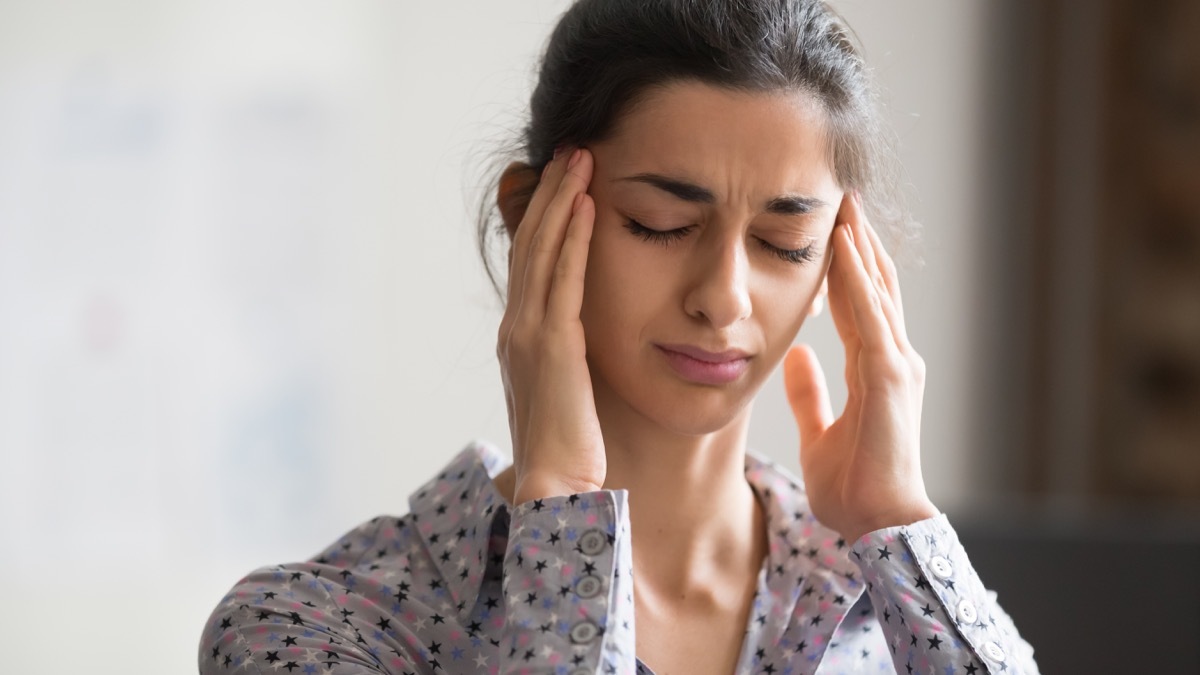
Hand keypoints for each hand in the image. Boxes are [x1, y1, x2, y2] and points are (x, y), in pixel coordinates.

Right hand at [496, 146, 606, 504]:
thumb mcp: (568, 390)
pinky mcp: (552, 345)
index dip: (545, 218)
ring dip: (561, 200)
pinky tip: (586, 204)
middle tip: (571, 151)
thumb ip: (572, 357)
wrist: (556, 488)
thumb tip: (589, 338)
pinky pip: (564, 278)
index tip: (565, 182)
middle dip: (551, 194)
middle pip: (531, 244)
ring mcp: (528, 334)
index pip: (531, 262)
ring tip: (580, 159)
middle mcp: (516, 327)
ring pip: (543, 251)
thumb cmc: (571, 448)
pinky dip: (572, 237)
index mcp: (520, 337)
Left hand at [783, 193, 937, 542]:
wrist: (879, 522)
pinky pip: (869, 317)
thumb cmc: (855, 487)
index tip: (829, 230)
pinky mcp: (889, 376)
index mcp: (875, 370)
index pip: (857, 305)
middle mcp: (892, 358)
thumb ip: (811, 394)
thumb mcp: (820, 432)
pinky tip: (842, 247)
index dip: (844, 267)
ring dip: (859, 245)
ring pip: (876, 290)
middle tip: (840, 196)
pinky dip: (856, 280)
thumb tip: (797, 357)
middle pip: (873, 286)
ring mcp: (895, 364)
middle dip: (857, 241)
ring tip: (843, 203)